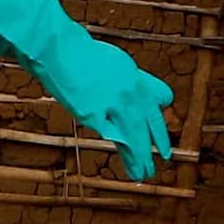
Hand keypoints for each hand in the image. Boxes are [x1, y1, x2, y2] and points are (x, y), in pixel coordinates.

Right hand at [48, 41, 177, 181]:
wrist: (60, 51)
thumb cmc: (84, 56)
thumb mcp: (119, 64)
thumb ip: (135, 84)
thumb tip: (158, 99)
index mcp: (135, 79)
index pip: (158, 106)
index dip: (161, 128)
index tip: (163, 143)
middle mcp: (128, 93)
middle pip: (146, 126)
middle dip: (155, 146)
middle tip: (160, 162)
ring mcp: (111, 105)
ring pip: (132, 137)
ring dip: (139, 157)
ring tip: (143, 172)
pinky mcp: (92, 115)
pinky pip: (110, 135)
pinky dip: (120, 149)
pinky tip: (128, 162)